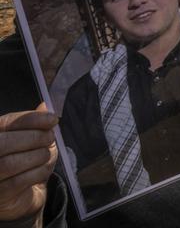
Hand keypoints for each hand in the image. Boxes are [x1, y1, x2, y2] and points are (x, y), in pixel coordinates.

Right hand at [0, 105, 57, 222]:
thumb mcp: (31, 140)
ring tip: (46, 154)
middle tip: (50, 137)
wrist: (21, 195)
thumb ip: (34, 124)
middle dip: (34, 138)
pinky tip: (44, 168)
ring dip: (37, 156)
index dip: (31, 119)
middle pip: (4, 143)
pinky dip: (37, 172)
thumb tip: (45, 105)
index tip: (52, 119)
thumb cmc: (25, 162)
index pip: (7, 122)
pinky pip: (18, 181)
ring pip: (10, 163)